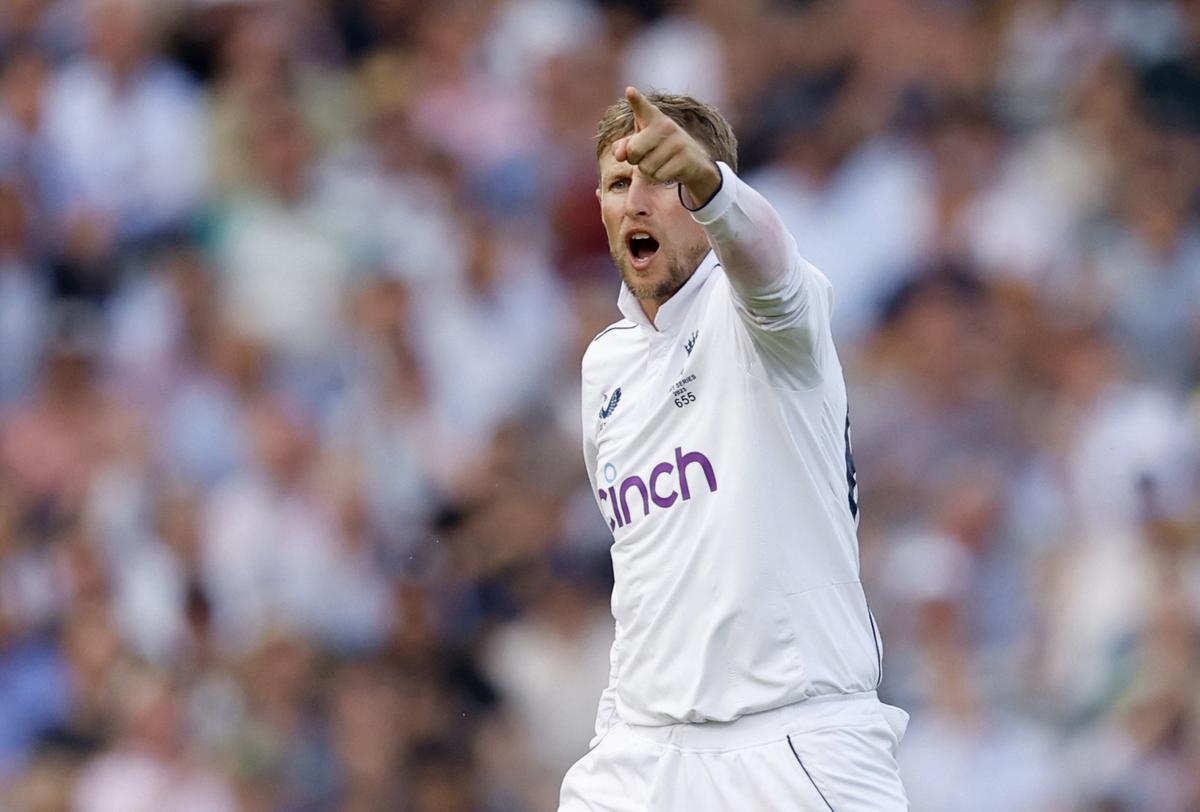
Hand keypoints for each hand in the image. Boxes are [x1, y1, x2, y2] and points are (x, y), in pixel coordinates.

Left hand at [612, 87, 720, 207]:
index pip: (642, 108)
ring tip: (661, 161)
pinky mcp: (684, 159)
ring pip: (645, 167)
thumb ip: (623, 146)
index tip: (630, 91)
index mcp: (653, 118)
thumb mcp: (640, 144)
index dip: (636, 100)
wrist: (694, 161)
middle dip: (634, 159)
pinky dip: (660, 177)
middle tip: (646, 155)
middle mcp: (666, 126)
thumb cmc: (659, 148)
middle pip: (633, 150)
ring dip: (649, 170)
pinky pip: (658, 176)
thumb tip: (619, 156)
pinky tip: (669, 169)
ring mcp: (677, 142)